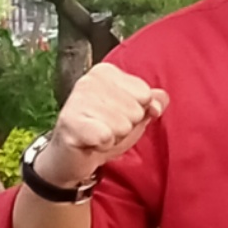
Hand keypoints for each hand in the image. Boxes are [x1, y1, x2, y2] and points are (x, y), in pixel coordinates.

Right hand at [41, 63, 169, 186]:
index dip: (138, 111)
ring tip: (99, 133)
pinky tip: (92, 141)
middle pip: (135, 110)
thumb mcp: (135, 112)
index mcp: (106, 72)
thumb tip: (158, 102)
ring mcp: (76, 101)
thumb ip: (154, 101)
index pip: (145, 93)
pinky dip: (104, 145)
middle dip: (126, 125)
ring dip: (115, 136)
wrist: (75, 154)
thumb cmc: (105, 128)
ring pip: (123, 125)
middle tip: (107, 127)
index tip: (119, 114)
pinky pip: (106, 137)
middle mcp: (88, 81)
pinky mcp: (70, 123)